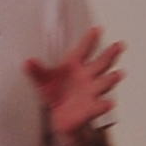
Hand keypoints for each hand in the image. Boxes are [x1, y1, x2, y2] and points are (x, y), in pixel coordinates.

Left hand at [28, 29, 124, 145]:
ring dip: (111, 79)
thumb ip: (36, 71)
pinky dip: (104, 105)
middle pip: (101, 63)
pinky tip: (108, 103)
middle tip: (119, 45)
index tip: (96, 29)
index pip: (83, 49)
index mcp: (74, 65)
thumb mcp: (43, 81)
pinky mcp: (92, 107)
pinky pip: (99, 106)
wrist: (61, 116)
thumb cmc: (55, 93)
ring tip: (118, 74)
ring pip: (104, 83)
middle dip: (110, 54)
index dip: (89, 40)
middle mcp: (87, 76)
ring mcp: (91, 91)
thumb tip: (26, 62)